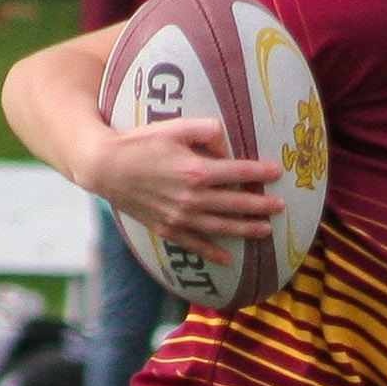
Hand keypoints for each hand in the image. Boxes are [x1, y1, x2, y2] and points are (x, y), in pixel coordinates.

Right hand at [85, 118, 282, 266]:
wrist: (105, 167)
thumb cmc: (140, 141)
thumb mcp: (175, 126)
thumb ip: (207, 130)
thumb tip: (228, 146)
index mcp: (197, 171)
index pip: (238, 173)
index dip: (261, 173)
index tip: (278, 172)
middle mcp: (192, 198)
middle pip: (236, 204)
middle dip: (261, 206)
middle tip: (281, 207)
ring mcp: (180, 217)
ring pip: (221, 227)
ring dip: (246, 230)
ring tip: (266, 230)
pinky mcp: (167, 229)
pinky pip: (196, 245)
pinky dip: (213, 253)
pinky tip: (228, 259)